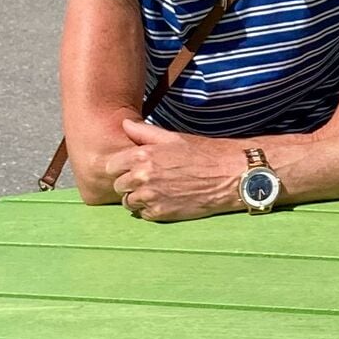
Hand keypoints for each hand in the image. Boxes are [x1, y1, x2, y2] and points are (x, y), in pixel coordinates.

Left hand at [111, 118, 245, 220]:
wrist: (227, 175)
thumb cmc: (202, 152)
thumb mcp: (172, 137)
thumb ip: (144, 132)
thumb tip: (123, 123)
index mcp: (142, 156)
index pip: (111, 167)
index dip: (119, 167)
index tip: (130, 167)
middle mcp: (142, 177)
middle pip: (118, 186)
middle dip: (128, 183)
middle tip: (145, 179)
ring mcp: (151, 197)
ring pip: (128, 203)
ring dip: (137, 198)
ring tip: (155, 190)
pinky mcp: (161, 213)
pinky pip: (143, 215)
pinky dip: (150, 209)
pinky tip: (165, 199)